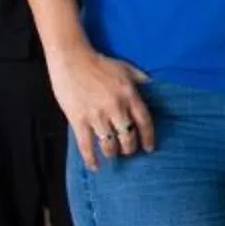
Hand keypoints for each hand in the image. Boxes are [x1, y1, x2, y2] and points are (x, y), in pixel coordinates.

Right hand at [50, 45, 153, 168]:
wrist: (71, 59)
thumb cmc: (99, 62)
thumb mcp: (125, 67)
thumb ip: (140, 78)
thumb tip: (153, 84)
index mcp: (129, 95)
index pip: (145, 122)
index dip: (148, 138)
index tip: (149, 148)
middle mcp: (116, 108)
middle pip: (128, 137)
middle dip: (129, 148)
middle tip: (128, 151)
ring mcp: (97, 115)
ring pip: (109, 144)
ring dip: (112, 153)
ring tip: (112, 154)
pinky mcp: (79, 119)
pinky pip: (86, 145)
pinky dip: (90, 158)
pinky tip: (95, 166)